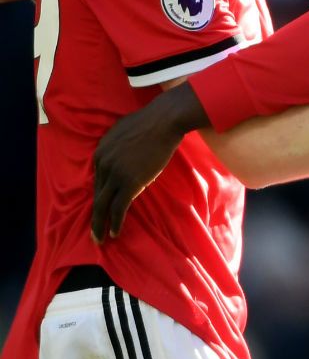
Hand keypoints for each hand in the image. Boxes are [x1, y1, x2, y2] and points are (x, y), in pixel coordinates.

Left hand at [91, 84, 208, 241]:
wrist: (164, 120)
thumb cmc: (150, 122)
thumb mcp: (123, 132)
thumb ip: (118, 147)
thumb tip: (123, 156)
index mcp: (100, 152)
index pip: (98, 180)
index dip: (101, 195)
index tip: (103, 208)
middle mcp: (103, 164)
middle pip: (97, 194)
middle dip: (95, 214)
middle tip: (94, 231)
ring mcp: (115, 174)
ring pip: (103, 205)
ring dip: (100, 224)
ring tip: (100, 238)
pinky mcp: (129, 183)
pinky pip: (118, 207)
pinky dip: (116, 222)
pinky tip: (115, 233)